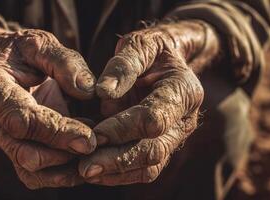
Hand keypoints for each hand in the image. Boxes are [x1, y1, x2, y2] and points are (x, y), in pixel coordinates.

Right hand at [0, 24, 96, 187]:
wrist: (10, 66)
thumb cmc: (25, 53)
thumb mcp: (42, 44)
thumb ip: (64, 62)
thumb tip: (87, 91)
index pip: (19, 118)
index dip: (55, 130)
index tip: (88, 136)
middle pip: (24, 152)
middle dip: (63, 153)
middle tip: (96, 144)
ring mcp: (5, 140)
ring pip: (31, 172)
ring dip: (66, 168)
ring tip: (95, 151)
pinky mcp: (18, 151)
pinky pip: (38, 176)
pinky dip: (64, 174)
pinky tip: (86, 158)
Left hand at [79, 20, 219, 184]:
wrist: (163, 63)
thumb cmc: (151, 51)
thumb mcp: (140, 44)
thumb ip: (124, 64)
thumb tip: (105, 92)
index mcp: (184, 91)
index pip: (154, 118)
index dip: (123, 128)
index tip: (95, 133)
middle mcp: (184, 120)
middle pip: (154, 149)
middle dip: (118, 159)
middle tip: (86, 166)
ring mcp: (173, 137)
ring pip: (149, 166)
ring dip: (116, 172)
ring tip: (85, 172)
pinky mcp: (160, 147)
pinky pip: (142, 170)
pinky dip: (118, 174)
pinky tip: (94, 172)